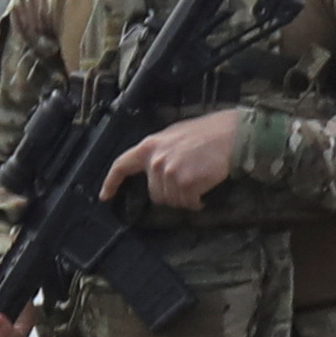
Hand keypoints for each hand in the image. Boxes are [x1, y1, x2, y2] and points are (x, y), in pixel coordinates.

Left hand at [103, 106, 249, 211]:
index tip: (105, 196)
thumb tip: (152, 167)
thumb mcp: (173, 135)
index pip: (122, 166)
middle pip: (154, 193)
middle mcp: (155, 161)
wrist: (230, 135)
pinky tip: (204, 193)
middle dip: (170, 194)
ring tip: (198, 184)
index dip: (111, 182)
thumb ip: (159, 151)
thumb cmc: (206, 133)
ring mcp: (170, 173)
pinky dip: (196, 202)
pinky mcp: (186, 183)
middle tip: (186, 184)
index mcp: (149, 146)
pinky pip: (187, 203)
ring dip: (185, 198)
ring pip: (172, 200)